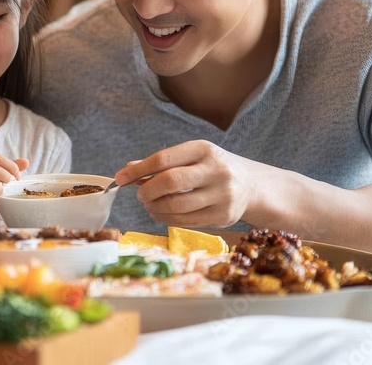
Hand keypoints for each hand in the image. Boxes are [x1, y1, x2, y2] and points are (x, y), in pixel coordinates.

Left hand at [114, 140, 262, 227]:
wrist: (252, 186)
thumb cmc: (212, 168)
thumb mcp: (191, 157)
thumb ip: (161, 163)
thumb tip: (127, 170)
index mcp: (204, 149)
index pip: (163, 158)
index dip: (138, 170)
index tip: (119, 178)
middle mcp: (216, 170)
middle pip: (170, 182)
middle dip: (147, 190)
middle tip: (140, 195)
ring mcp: (222, 194)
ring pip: (177, 205)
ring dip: (155, 207)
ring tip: (149, 204)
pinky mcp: (223, 216)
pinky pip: (186, 221)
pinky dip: (166, 218)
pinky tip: (161, 213)